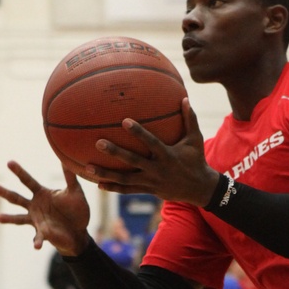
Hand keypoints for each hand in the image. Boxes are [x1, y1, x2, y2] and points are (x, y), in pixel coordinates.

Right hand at [0, 161, 90, 254]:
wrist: (79, 231)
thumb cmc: (76, 210)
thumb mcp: (75, 192)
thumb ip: (70, 177)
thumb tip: (66, 159)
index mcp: (41, 193)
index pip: (27, 181)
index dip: (19, 172)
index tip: (9, 162)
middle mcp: (34, 206)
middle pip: (16, 198)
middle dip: (4, 192)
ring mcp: (36, 220)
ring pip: (18, 218)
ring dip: (8, 218)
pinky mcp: (42, 233)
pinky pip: (38, 237)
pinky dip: (36, 241)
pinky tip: (36, 246)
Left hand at [89, 100, 219, 205]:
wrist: (200, 189)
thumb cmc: (196, 160)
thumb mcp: (195, 139)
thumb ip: (190, 119)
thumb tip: (185, 98)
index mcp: (168, 155)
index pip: (151, 142)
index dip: (138, 132)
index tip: (124, 121)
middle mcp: (157, 169)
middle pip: (133, 161)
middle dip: (115, 152)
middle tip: (98, 143)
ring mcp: (151, 182)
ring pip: (125, 179)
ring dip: (107, 173)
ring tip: (88, 168)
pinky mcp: (148, 190)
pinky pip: (128, 190)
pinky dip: (113, 188)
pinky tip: (98, 184)